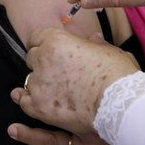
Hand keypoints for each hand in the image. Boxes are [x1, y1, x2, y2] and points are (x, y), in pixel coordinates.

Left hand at [11, 29, 139, 134]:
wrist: (118, 104)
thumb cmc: (117, 75)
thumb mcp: (110, 52)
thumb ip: (96, 44)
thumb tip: (93, 38)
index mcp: (57, 40)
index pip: (36, 37)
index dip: (43, 44)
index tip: (49, 50)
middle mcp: (43, 59)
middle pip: (32, 58)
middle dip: (42, 63)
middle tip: (58, 72)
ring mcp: (39, 84)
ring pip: (29, 81)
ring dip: (40, 84)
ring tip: (57, 91)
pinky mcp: (39, 107)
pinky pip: (26, 102)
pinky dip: (33, 103)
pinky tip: (45, 104)